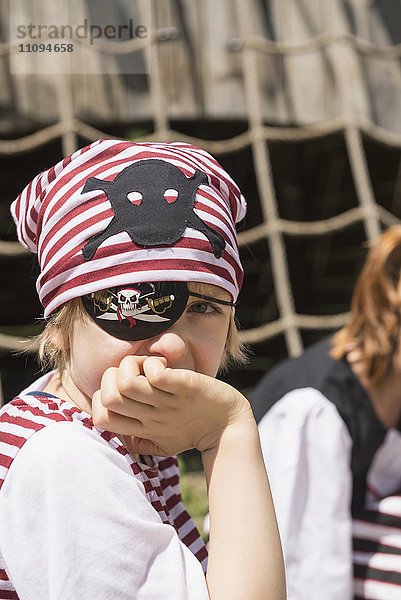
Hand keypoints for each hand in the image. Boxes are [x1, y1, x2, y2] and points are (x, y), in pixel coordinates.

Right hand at [91, 355, 250, 455]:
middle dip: (113, 375)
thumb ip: (140, 441)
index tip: (123, 389)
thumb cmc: (194, 430)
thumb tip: (121, 435)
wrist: (229, 427)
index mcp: (143, 429)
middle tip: (135, 371)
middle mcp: (151, 417)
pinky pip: (156, 374)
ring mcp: (167, 402)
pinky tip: (165, 364)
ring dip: (133, 365)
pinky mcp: (184, 387)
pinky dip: (154, 364)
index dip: (102, 398)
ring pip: (127, 382)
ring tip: (150, 365)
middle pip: (110, 397)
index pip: (101, 418)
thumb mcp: (163, 443)